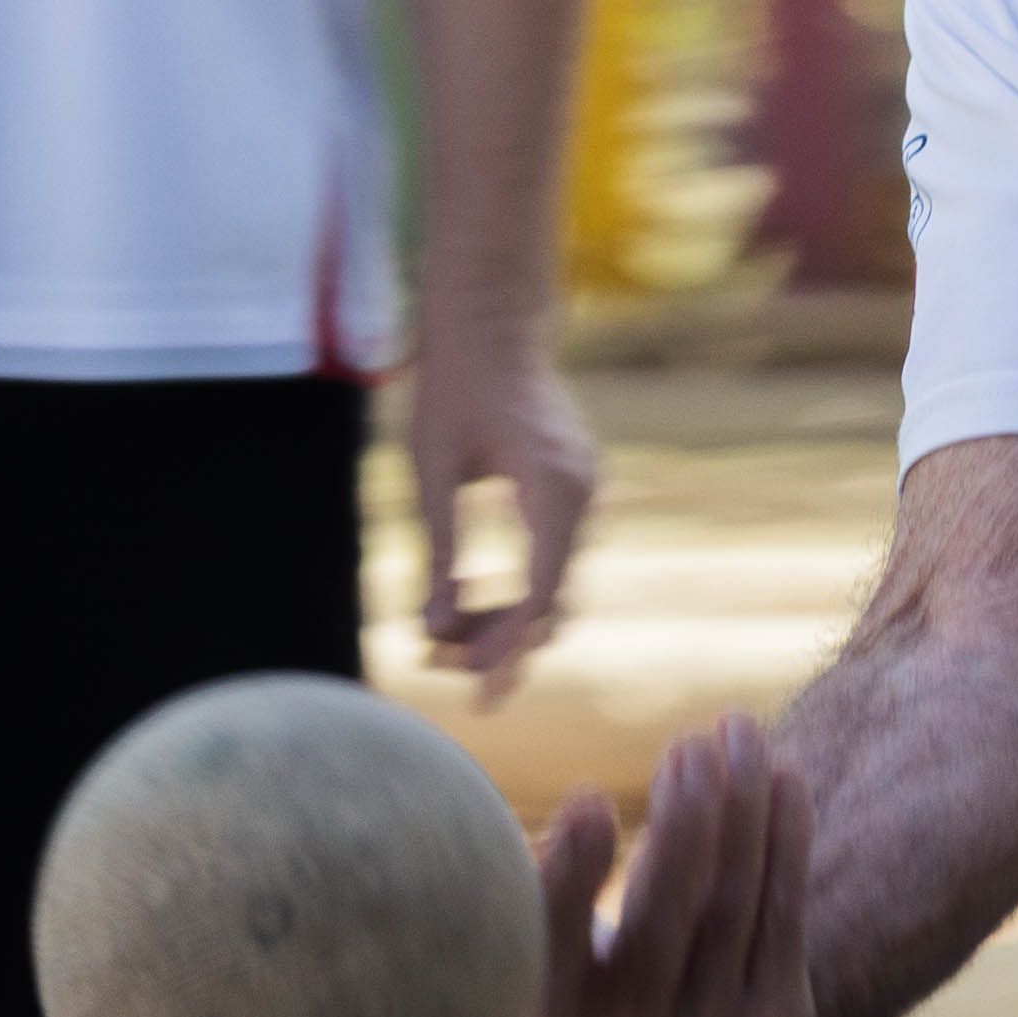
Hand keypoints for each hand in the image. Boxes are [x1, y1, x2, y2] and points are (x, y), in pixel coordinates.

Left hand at [403, 310, 598, 700]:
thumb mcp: (431, 472)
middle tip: (435, 666)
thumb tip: (433, 630)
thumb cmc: (454, 386)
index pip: (538, 597)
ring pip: (555, 586)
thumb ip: (438, 553)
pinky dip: (518, 590)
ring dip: (507, 622)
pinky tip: (473, 606)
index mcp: (554, 488)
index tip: (472, 694)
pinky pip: (554, 560)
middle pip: (552, 603)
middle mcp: (584, 495)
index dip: (503, 651)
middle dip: (498, 644)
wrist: (492, 322)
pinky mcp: (574, 491)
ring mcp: (586, 492)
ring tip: (442, 643)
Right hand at [530, 716, 817, 1016]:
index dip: (572, 873)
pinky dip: (786, 841)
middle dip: (684, 817)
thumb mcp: (555, 971)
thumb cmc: (605, 1002)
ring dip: (742, 806)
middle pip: (665, 916)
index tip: (591, 799)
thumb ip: (554, 898)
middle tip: (692, 742)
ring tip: (740, 731)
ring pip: (732, 903)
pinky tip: (785, 782)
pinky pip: (783, 916)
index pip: (555, 946)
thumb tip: (590, 809)